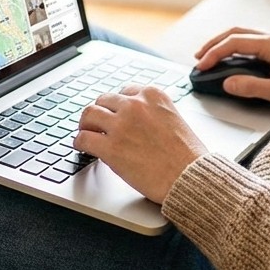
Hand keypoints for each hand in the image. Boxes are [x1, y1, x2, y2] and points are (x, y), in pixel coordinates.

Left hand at [75, 84, 208, 203]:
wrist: (190, 177)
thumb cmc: (188, 156)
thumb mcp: (174, 120)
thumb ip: (153, 114)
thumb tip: (136, 122)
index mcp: (153, 95)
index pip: (126, 91)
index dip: (118, 105)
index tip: (115, 113)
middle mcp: (135, 105)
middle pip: (104, 100)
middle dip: (101, 113)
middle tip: (97, 124)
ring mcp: (121, 125)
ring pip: (89, 114)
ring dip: (86, 124)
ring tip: (86, 133)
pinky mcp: (110, 147)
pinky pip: (83, 138)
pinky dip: (80, 142)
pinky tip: (82, 147)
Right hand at [195, 28, 269, 112]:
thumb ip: (251, 87)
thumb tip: (226, 83)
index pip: (235, 42)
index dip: (215, 53)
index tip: (202, 66)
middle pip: (236, 32)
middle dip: (215, 43)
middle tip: (199, 57)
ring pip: (243, 35)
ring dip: (224, 44)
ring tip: (209, 57)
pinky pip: (251, 43)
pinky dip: (235, 49)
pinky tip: (229, 59)